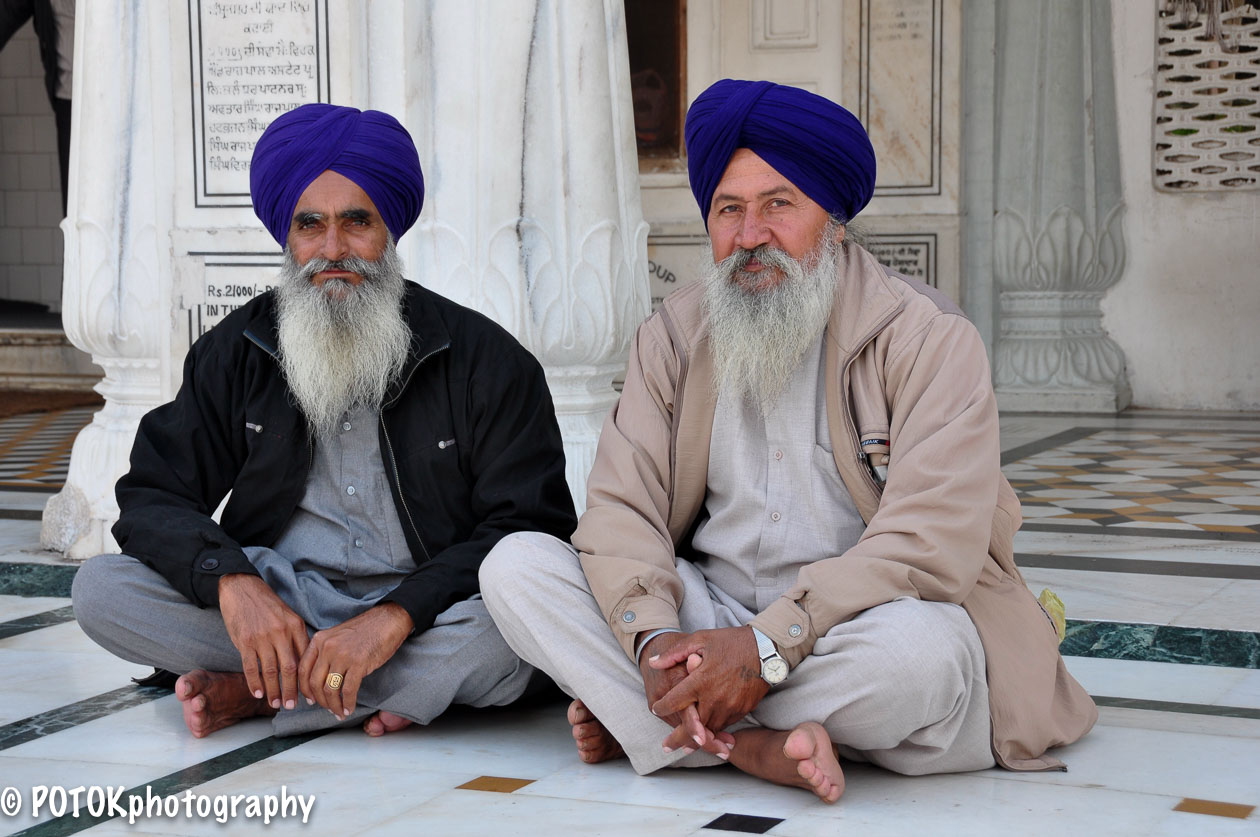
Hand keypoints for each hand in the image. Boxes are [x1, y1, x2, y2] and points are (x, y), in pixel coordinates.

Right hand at [218, 573, 309, 710]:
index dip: (307, 678)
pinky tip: (257, 693)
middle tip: (293, 706)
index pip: (305, 657)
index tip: (310, 694)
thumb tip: (303, 662)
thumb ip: (295, 637)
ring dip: (273, 690)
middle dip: (292, 690)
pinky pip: (251, 667)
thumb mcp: (288, 616)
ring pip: (270, 671)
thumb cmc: (267, 604)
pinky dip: (254, 683)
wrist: (242, 587)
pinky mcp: (245, 641)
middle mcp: (281, 632)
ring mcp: (262, 637)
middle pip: (290, 668)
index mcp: (295, 626)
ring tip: (276, 704)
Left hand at [298, 602, 413, 718]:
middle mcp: (327, 647)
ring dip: (333, 706)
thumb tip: (320, 678)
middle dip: (320, 701)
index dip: (304, 689)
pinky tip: (350, 708)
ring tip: (339, 712)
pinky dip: (348, 703)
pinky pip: (348, 690)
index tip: (310, 699)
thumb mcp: (337, 636)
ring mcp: (342, 655)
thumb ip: (325, 652)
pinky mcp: (359, 663)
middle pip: (314, 683)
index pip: (302, 670)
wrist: (388, 620)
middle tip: (327, 708)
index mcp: (319, 640)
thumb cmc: (366, 629)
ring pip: (330, 690)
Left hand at [639, 633, 734, 757]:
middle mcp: (714, 698)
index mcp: (701, 681)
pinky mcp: (742, 710)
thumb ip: (674, 653)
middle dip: (677, 739)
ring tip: (685, 746)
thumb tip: (653, 663)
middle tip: (666, 747)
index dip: (662, 708)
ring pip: (709, 730)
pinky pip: (725, 725)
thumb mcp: (700, 639)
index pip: (674, 702)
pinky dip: (714, 731)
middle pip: (691, 727)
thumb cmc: (732, 641)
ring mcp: (730, 706)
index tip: (656, 709)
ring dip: (697, 740)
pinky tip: (707, 735)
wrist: (766, 649)